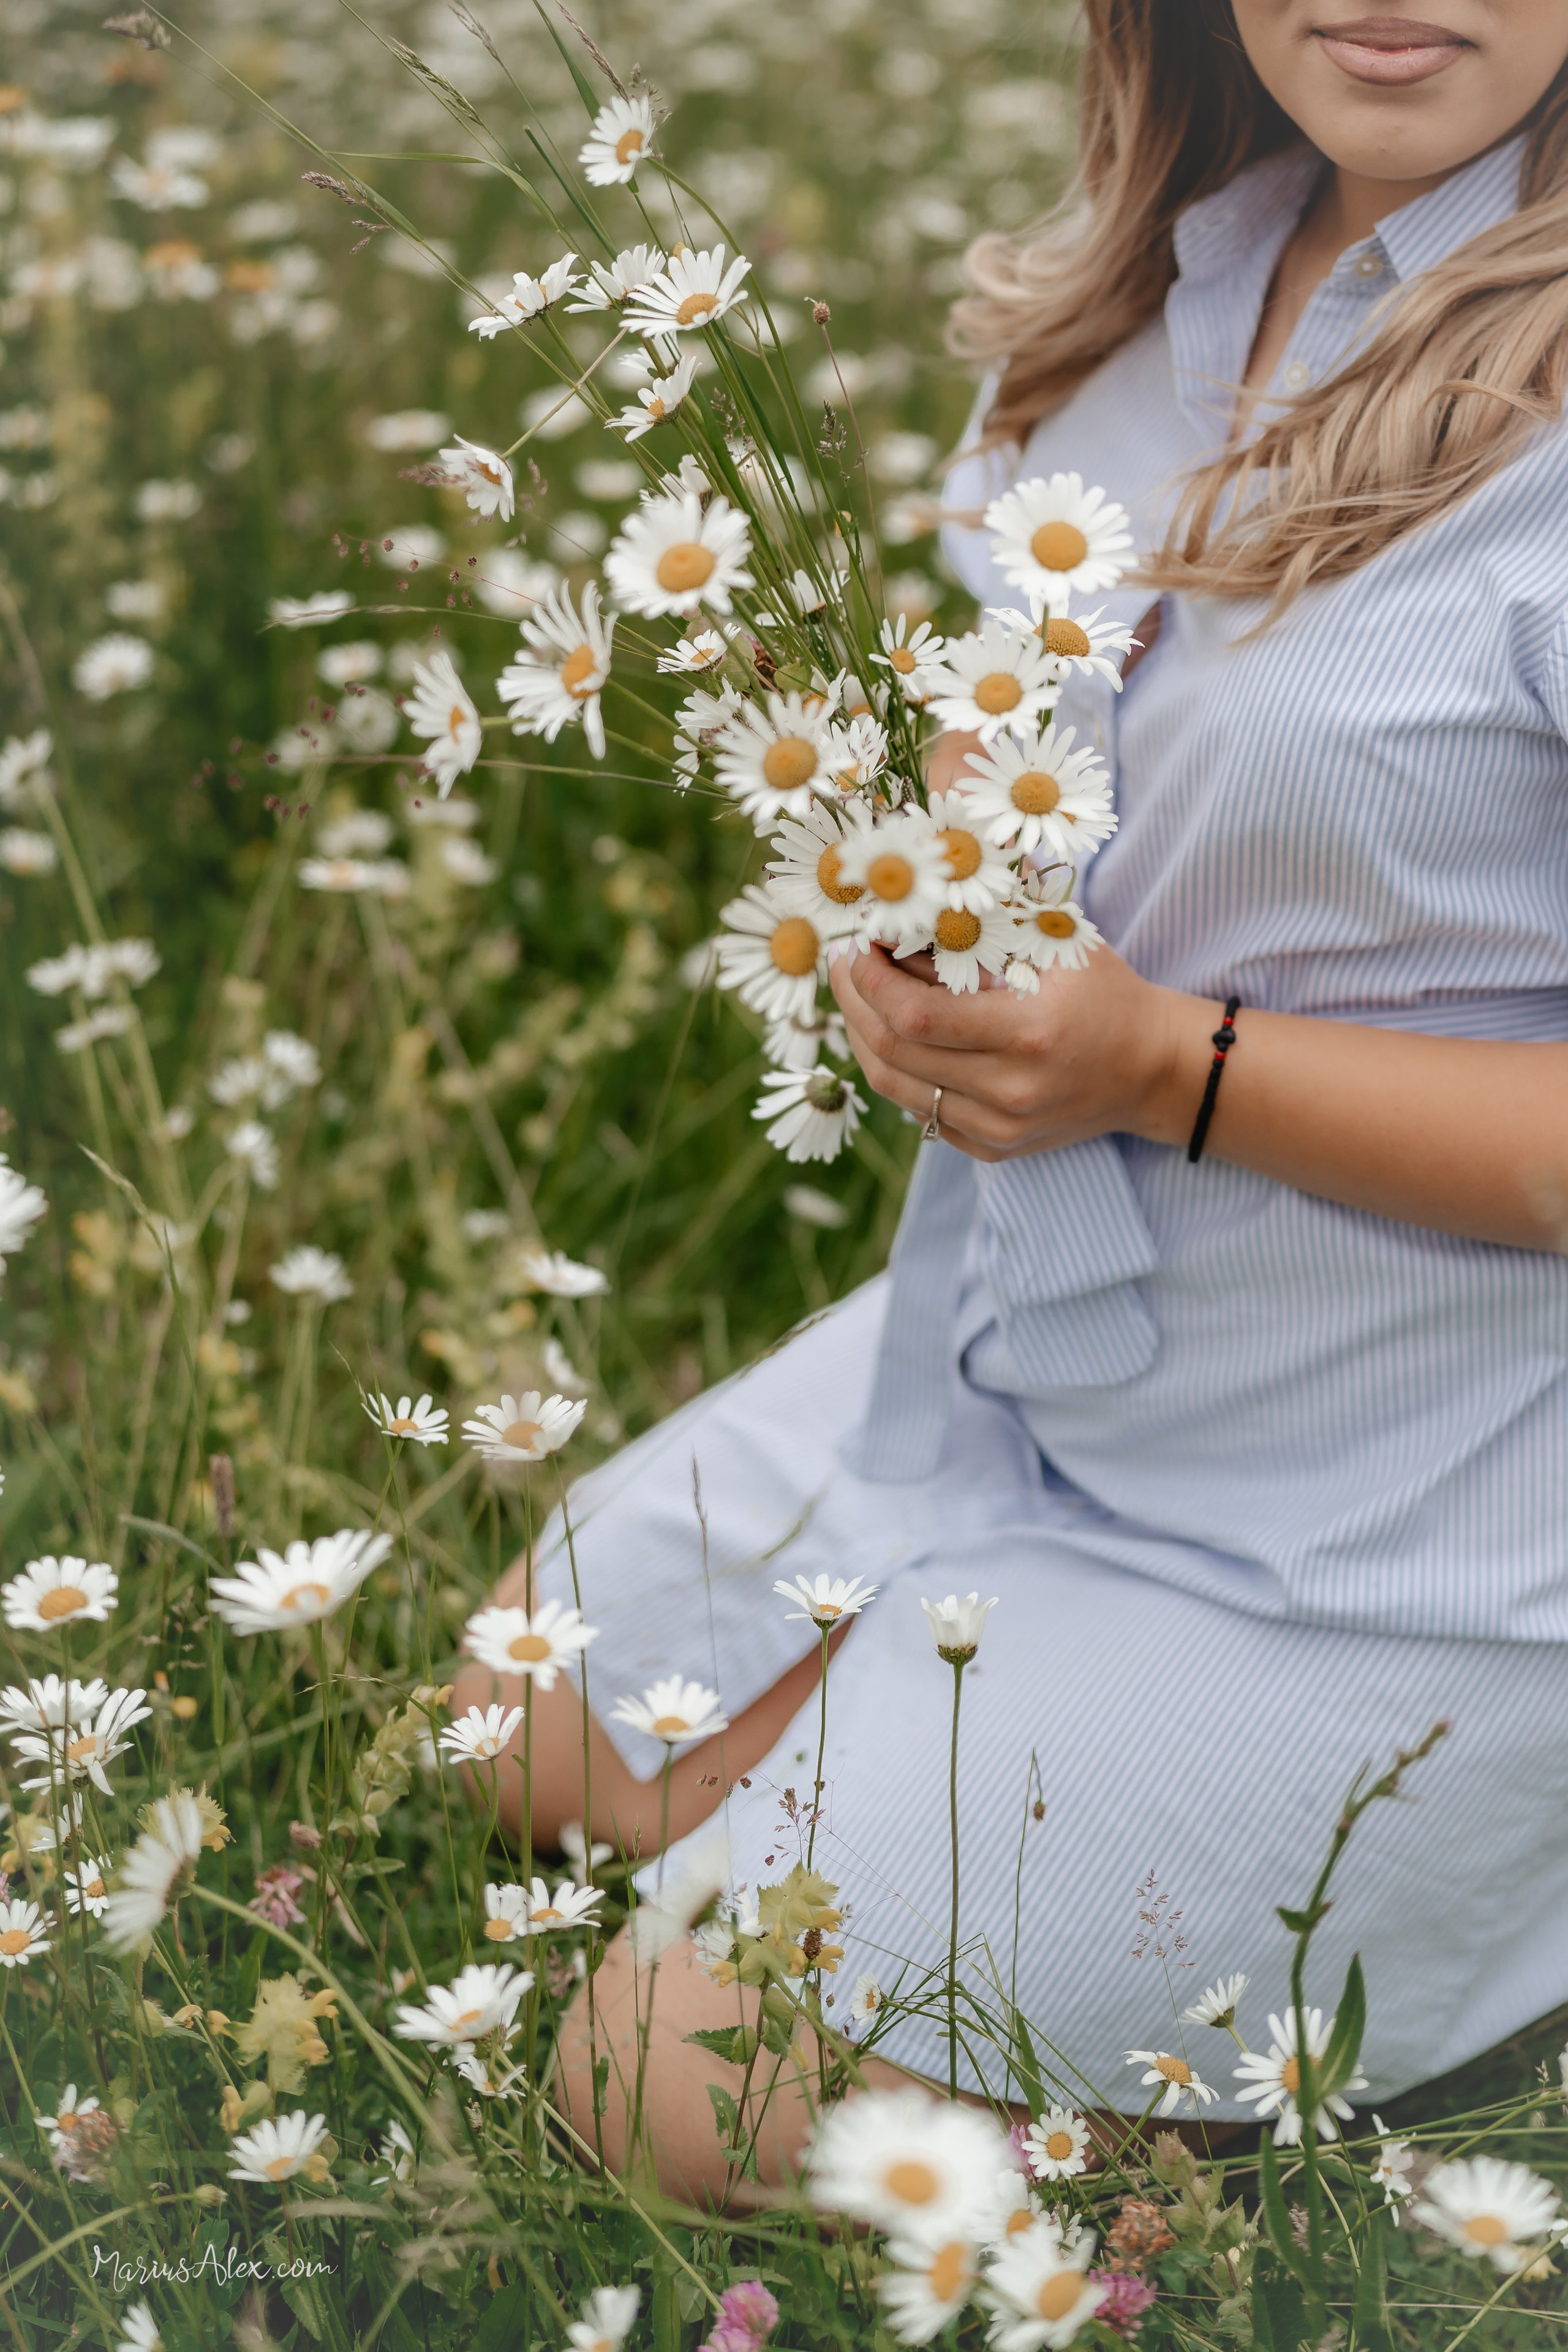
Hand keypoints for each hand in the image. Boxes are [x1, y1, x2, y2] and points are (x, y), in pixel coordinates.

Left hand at [829, 938, 1200, 1163]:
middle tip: (844, 964)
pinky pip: (922, 1113)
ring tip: (859, 997)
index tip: (859, 944)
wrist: (1150, 1068)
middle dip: (855, 1003)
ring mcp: (1000, 1129)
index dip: (870, 980)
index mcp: (1028, 1032)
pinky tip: (896, 1036)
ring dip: (865, 1038)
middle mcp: (1010, 1091)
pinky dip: (898, 1072)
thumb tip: (917, 883)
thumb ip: (987, 914)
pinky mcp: (994, 1149)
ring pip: (896, 1089)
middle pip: (893, 1054)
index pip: (914, 1015)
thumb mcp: (1055, 941)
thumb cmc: (1103, 993)